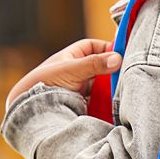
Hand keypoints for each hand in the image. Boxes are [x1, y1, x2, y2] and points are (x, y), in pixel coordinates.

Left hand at [5, 38, 120, 110]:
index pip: (95, 47)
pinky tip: (117, 102)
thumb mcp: (71, 69)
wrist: (30, 111)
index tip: (123, 54)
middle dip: (114, 70)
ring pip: (104, 85)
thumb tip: (117, 58)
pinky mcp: (85, 104)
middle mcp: (79, 71)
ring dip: (113, 87)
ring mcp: (82, 88)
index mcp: (73, 56)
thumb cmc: (45, 83)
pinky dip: (109, 101)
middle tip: (128, 73)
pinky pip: (101, 100)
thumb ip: (94, 64)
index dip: (109, 48)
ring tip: (125, 89)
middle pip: (103, 67)